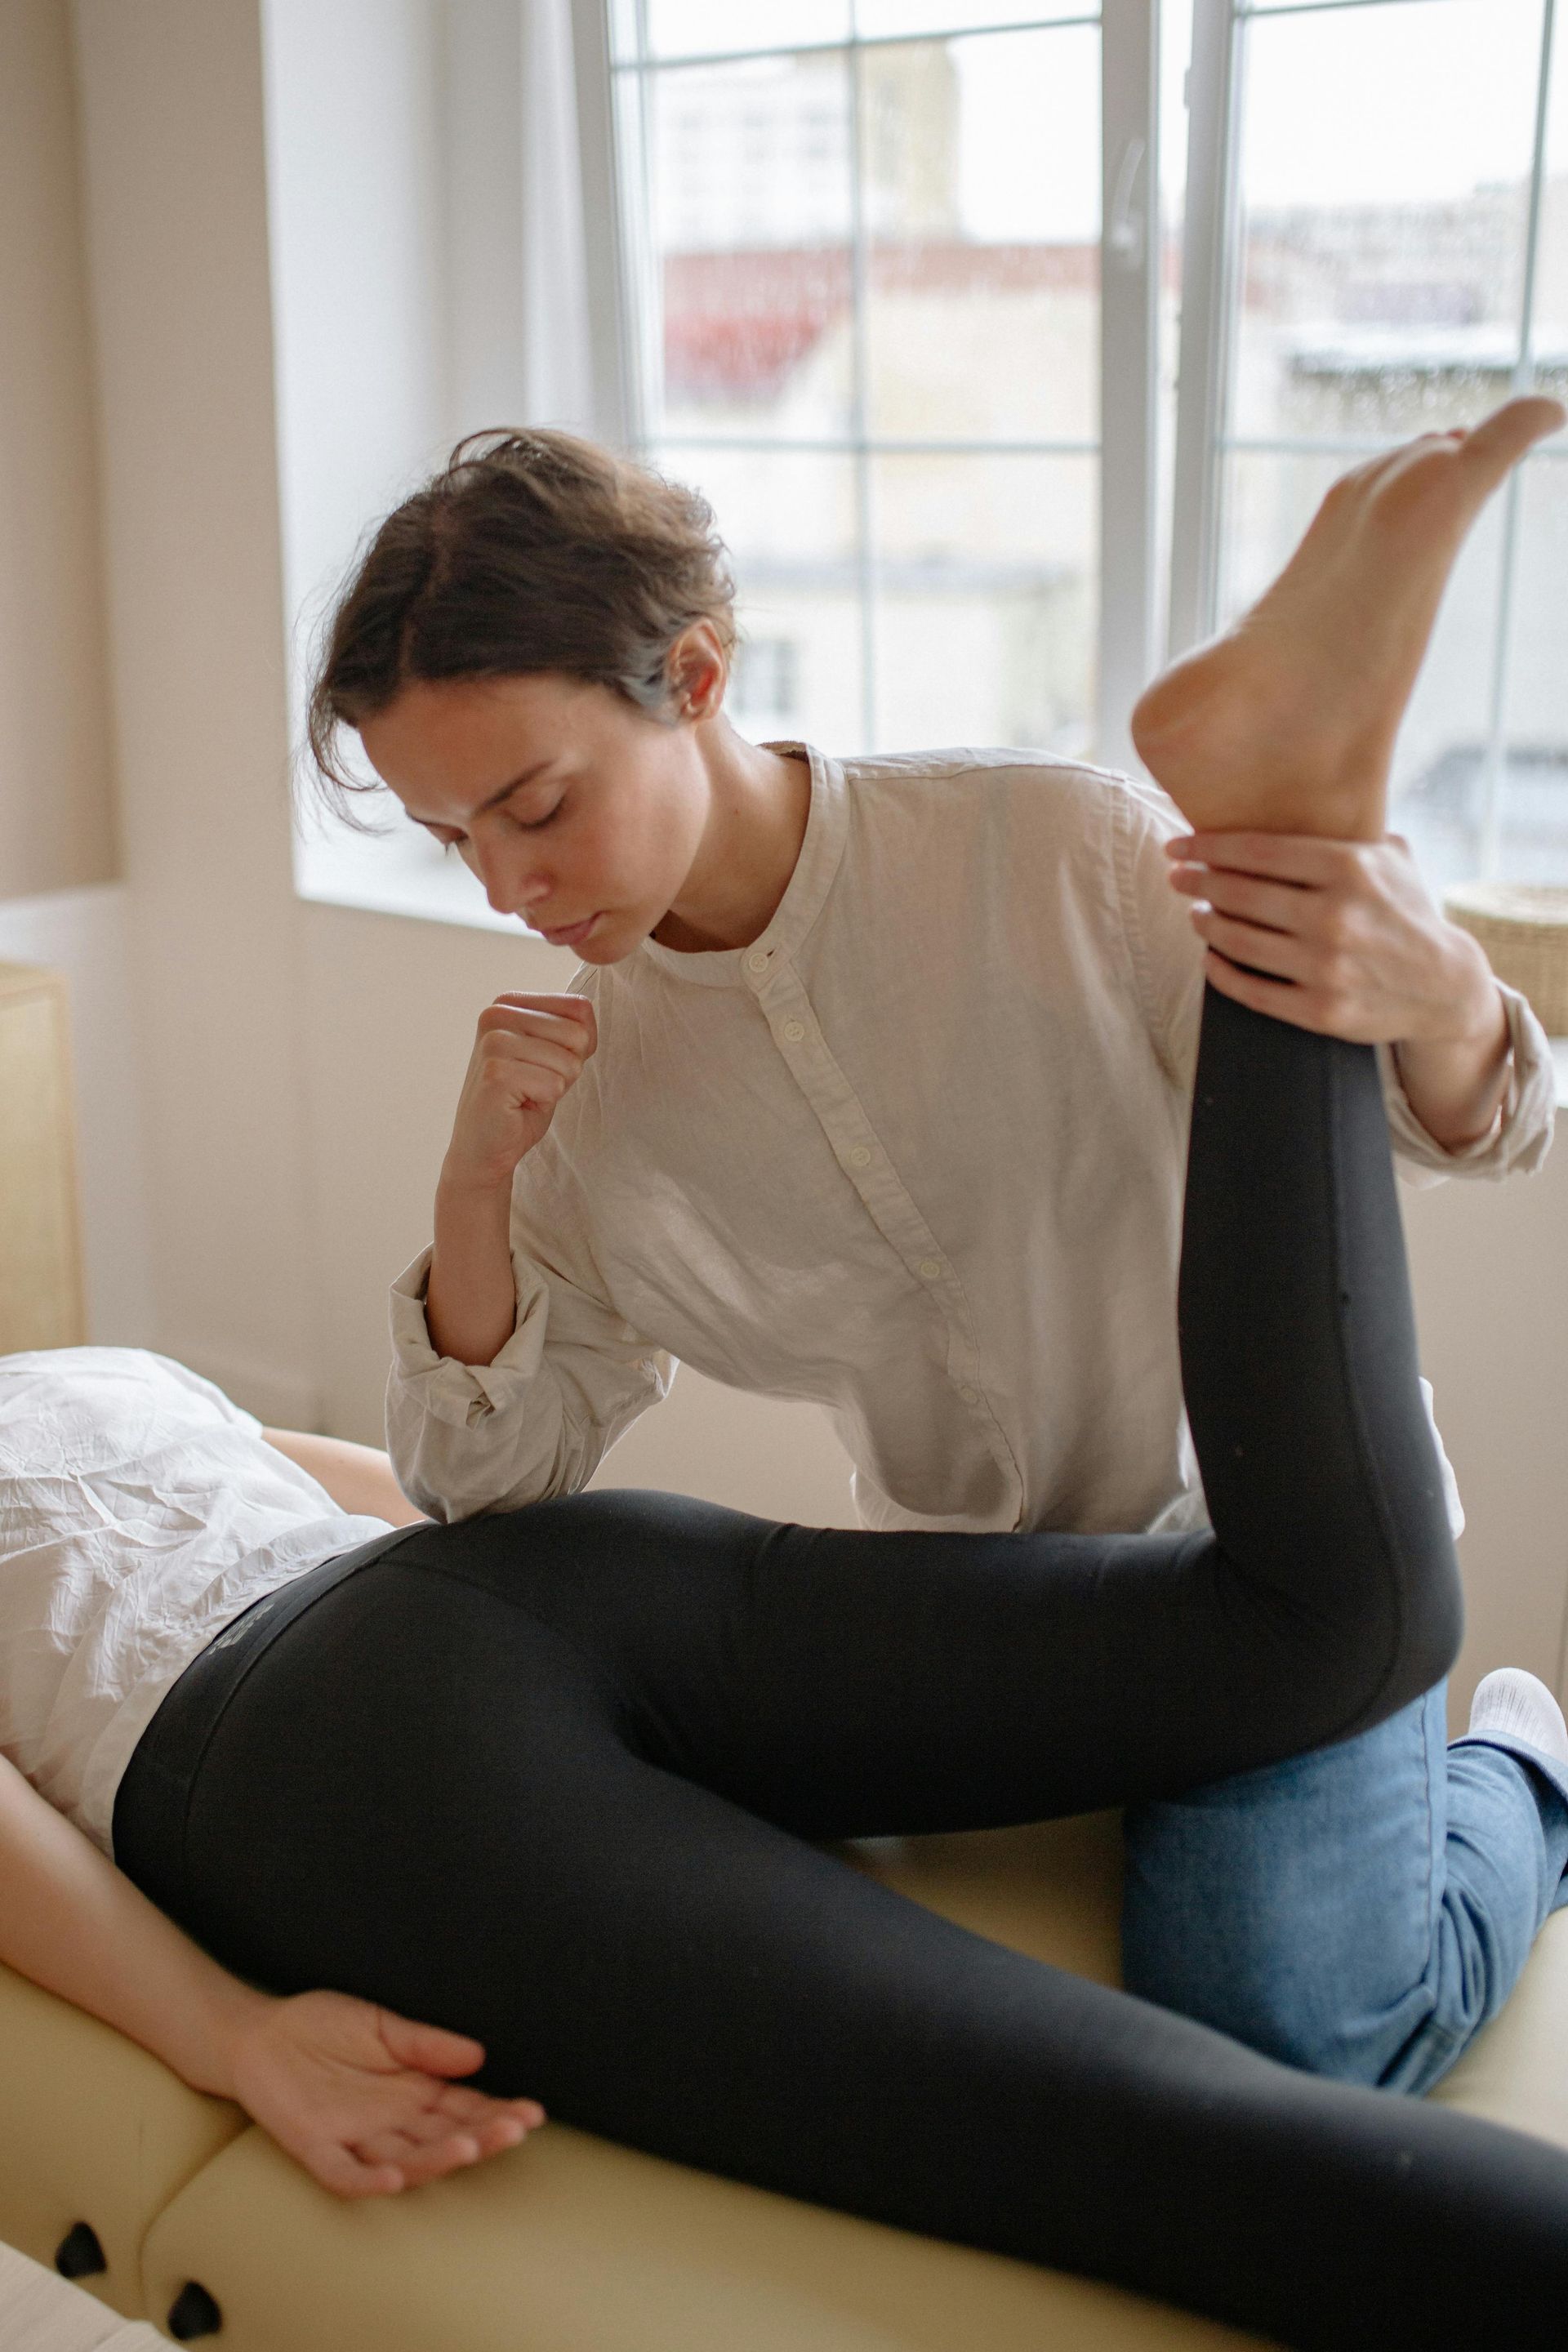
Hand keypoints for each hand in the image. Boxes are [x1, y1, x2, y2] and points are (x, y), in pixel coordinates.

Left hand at [225, 1987, 544, 2198]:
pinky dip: (369, 2181)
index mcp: (412, 2091)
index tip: (531, 2112)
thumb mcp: (381, 2024)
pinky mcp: (315, 2148)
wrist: (257, 2033)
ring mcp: (354, 2139)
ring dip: (437, 2158)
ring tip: (470, 2147)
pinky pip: (345, 2175)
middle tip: (514, 2129)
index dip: (497, 2112)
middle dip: (482, 2135)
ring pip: (405, 2161)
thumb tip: (478, 2055)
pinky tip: (394, 2178)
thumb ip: (425, 2042)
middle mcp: (390, 2122)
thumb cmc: (321, 2027)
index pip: (464, 2108)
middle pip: (444, 2139)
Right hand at [443, 993, 597, 1194]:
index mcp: (508, 1003)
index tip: (545, 1064)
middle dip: (566, 1068)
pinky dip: (544, 1102)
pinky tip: (517, 1105)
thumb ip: (572, 1031)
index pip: (579, 1008)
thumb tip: (587, 1021)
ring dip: (554, 1087)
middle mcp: (496, 1014)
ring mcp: (493, 1042)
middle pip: (577, 1035)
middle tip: (534, 1083)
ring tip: (525, 1094)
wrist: (484, 1146)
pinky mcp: (496, 1073)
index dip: (577, 1046)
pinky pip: (554, 1085)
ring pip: (569, 1062)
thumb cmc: (521, 1100)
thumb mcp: (553, 1055)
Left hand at [1166, 830, 1511, 1147]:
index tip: (1178, 847)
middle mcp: (1335, 916)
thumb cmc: (1405, 913)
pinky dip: (1220, 972)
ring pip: (1237, 941)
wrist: (1444, 987)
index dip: (1207, 848)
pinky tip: (1210, 958)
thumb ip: (1344, 832)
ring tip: (1197, 914)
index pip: (1257, 851)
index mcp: (1349, 868)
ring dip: (1206, 925)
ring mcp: (1326, 967)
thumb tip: (1283, 798)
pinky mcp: (1320, 1011)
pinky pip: (1249, 990)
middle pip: (1238, 894)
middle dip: (1197, 883)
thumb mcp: (1389, 861)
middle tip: (1179, 878)